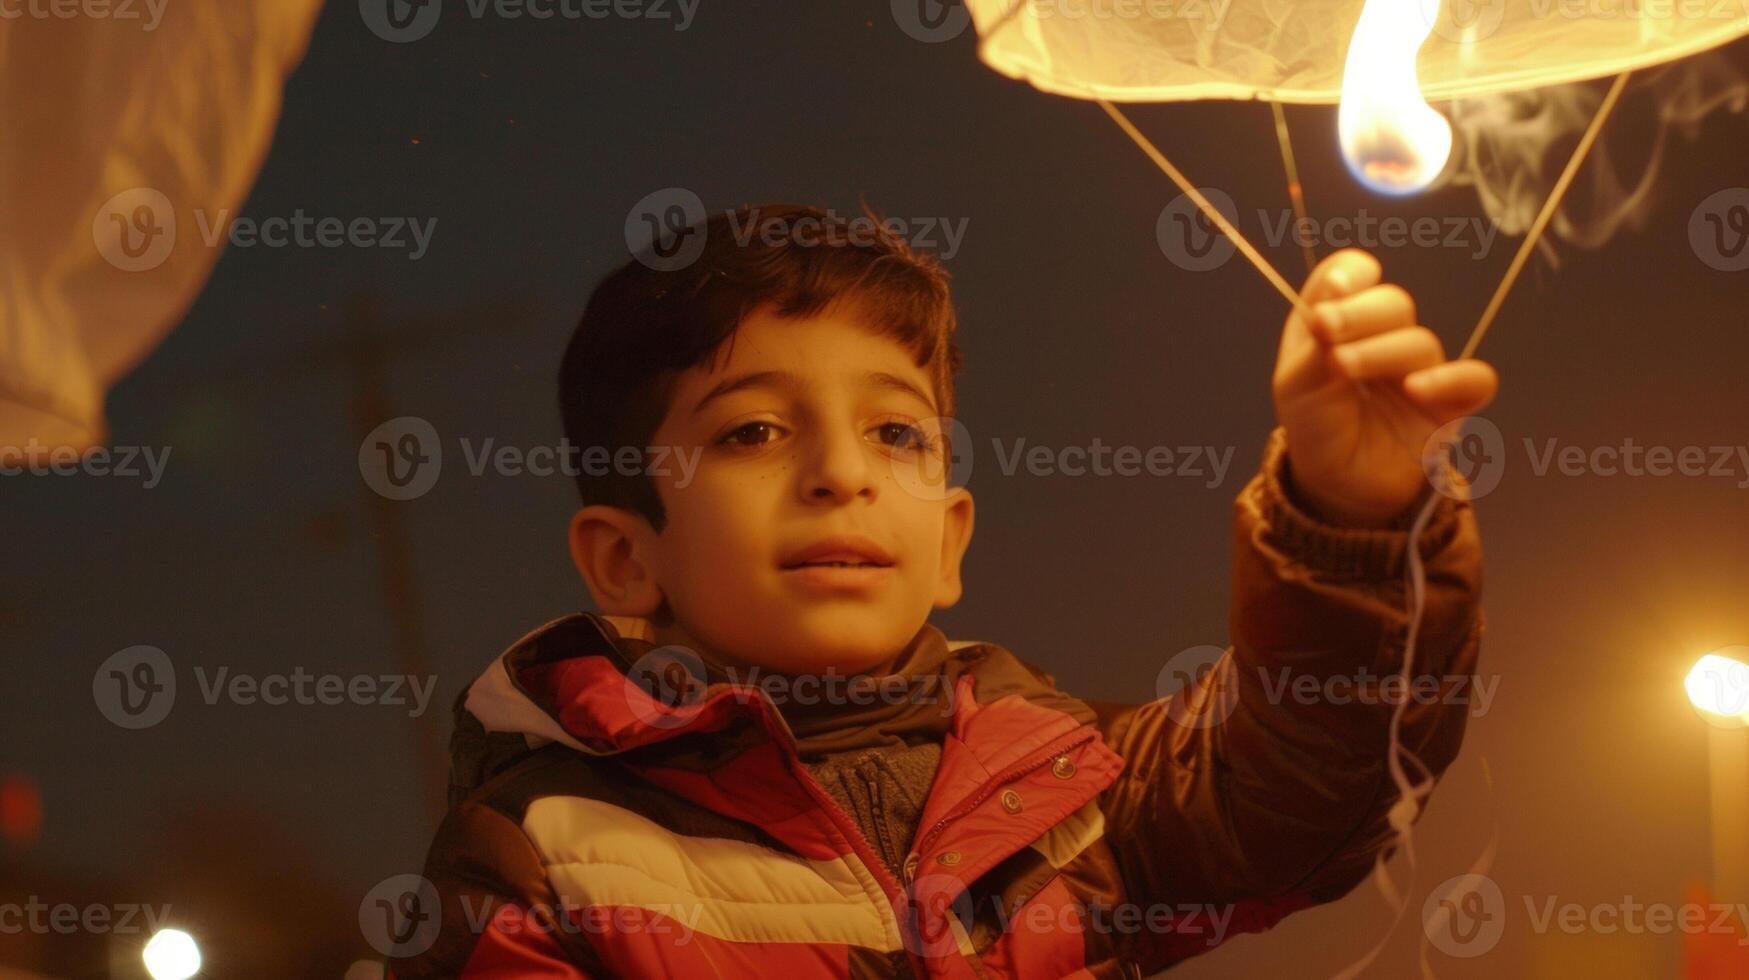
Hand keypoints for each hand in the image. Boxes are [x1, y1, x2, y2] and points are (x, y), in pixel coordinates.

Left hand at [1273, 249, 1499, 527]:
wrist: (1337, 483)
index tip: (1332, 291)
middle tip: (1327, 332)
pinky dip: (1449, 379)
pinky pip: (1474, 380)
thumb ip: (1315, 340)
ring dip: (1380, 351)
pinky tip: (1415, 390)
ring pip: (1420, 343)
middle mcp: (1386, 336)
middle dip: (1359, 314)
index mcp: (1345, 320)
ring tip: (1343, 367)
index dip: (1350, 273)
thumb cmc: (1315, 424)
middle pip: (1394, 303)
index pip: (1358, 274)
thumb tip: (1334, 291)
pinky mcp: (1452, 404)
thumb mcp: (1296, 382)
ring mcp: (1422, 367)